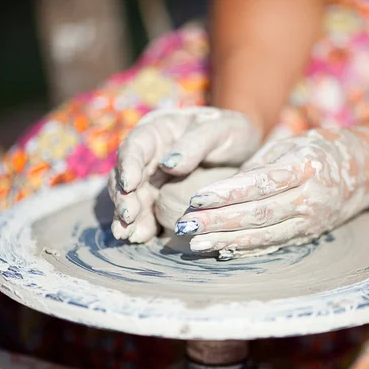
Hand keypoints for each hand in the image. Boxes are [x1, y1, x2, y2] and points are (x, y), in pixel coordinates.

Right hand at [108, 107, 261, 242]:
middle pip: (126, 175)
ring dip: (126, 217)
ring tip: (127, 234)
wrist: (244, 153)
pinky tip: (140, 237)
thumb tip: (168, 164)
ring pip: (131, 198)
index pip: (135, 146)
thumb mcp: (221, 131)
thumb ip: (196, 143)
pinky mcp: (160, 200)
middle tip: (128, 217)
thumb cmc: (232, 134)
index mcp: (159, 131)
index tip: (129, 184)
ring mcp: (152, 179)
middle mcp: (149, 156)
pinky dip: (141, 225)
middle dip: (123, 197)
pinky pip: (146, 214)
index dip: (128, 165)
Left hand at [173, 128, 368, 258]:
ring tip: (196, 244)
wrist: (366, 170)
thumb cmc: (321, 149)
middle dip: (218, 222)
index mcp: (305, 168)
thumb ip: (261, 164)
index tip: (196, 199)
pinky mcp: (308, 235)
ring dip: (227, 241)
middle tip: (185, 225)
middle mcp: (309, 198)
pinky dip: (247, 249)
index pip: (260, 184)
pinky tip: (222, 251)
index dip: (228, 194)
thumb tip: (226, 188)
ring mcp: (310, 221)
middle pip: (258, 213)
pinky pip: (274, 244)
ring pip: (264, 234)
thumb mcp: (293, 144)